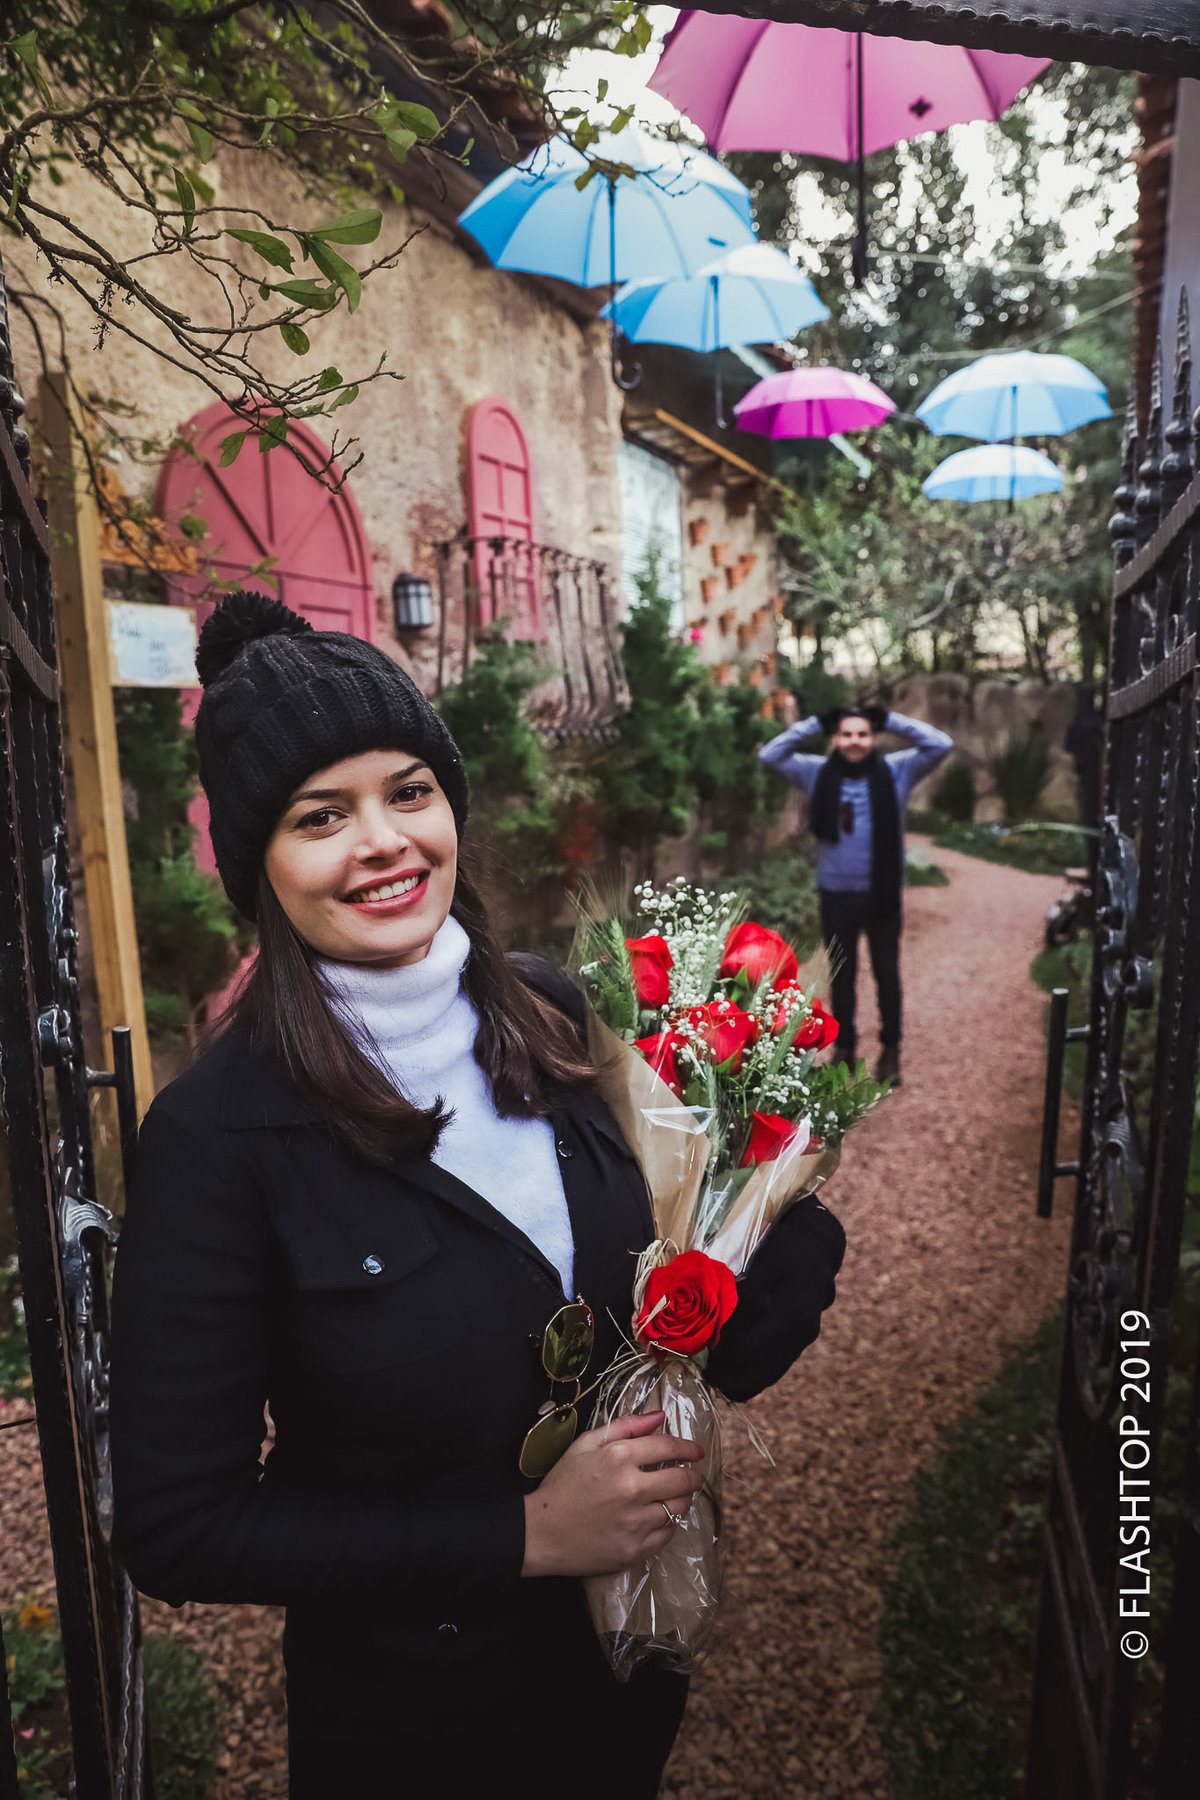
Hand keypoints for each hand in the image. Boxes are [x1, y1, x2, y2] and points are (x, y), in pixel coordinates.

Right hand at [521, 1410, 703, 1578]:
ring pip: (678, 1508)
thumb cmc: (562, 1484)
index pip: (668, 1447)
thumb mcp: (586, 1444)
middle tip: (692, 1477)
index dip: (687, 1448)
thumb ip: (625, 1426)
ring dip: (680, 1501)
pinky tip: (655, 1519)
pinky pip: (667, 1535)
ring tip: (672, 1498)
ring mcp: (634, 1522)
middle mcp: (631, 1488)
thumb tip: (659, 1416)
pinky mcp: (634, 1549)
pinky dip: (666, 1525)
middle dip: (692, 1476)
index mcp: (619, 1457)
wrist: (540, 1532)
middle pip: (682, 1480)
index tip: (696, 1451)